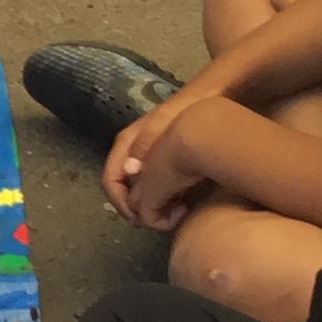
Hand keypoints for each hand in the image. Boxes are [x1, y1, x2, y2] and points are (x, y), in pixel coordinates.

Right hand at [105, 95, 211, 230]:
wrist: (211, 100)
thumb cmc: (186, 113)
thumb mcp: (163, 128)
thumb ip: (145, 149)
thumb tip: (130, 173)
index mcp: (125, 146)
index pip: (110, 181)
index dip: (122, 204)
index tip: (142, 218)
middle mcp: (132, 155)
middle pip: (124, 191)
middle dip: (138, 210)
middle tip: (160, 221)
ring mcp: (148, 161)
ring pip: (140, 193)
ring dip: (152, 208)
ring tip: (173, 214)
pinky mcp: (165, 165)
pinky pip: (156, 189)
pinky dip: (164, 201)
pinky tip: (181, 204)